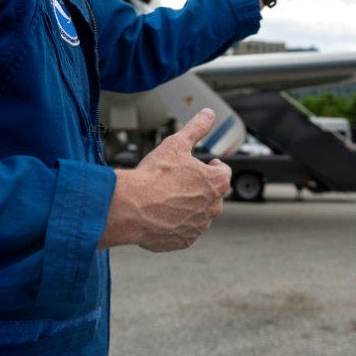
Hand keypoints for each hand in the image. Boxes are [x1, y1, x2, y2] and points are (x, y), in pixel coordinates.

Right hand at [100, 109, 231, 252]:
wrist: (131, 208)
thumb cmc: (155, 175)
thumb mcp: (176, 143)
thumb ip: (196, 128)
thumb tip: (209, 114)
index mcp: (216, 182)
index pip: (224, 171)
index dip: (213, 165)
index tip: (203, 164)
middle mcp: (213, 207)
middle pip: (212, 195)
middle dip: (199, 187)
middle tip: (180, 180)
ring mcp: (199, 227)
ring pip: (199, 214)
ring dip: (189, 206)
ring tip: (167, 197)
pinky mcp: (184, 242)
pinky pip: (184, 231)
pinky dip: (176, 224)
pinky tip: (161, 215)